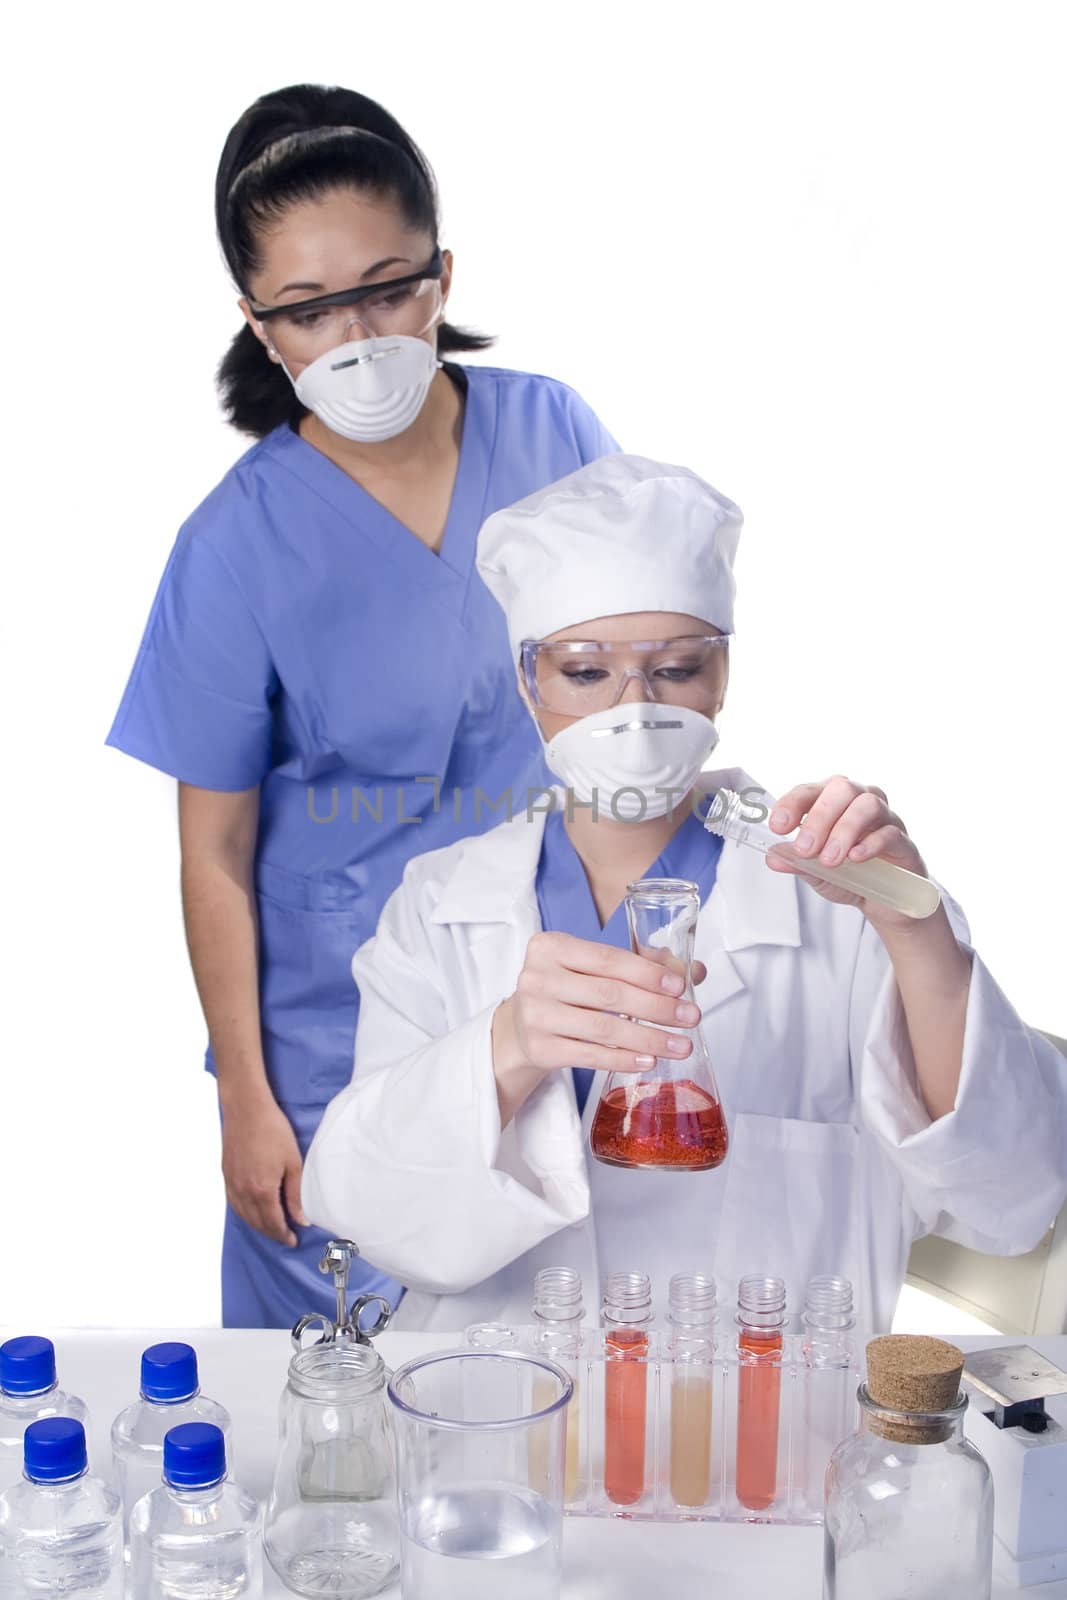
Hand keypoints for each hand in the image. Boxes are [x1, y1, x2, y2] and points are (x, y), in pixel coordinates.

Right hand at [221, 1093, 308, 1246]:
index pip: (273, 1223)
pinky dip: (244, 1213)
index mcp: (262, 1190)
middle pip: (257, 1223)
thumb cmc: (273, 1131)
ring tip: (271, 1227)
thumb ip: (295, 1194)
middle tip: (285, 1236)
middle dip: (271, 1233)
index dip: (283, 1235)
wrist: (246, 1108)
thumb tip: (301, 1219)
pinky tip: (251, 1212)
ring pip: (243, 1215)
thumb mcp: (293, 1162)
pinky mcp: (226, 1175)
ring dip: (257, 1225)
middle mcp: (243, 1192)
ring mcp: (232, 1184)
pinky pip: (234, 1204)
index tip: (292, 1241)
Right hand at [495, 930, 707, 1081]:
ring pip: (604, 1028)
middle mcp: (537, 977)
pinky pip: (590, 1056)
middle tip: (691, 1017)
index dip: (647, 973)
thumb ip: (639, 965)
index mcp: (550, 946)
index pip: (608, 958)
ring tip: (681, 1046)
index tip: (680, 986)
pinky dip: (623, 1059)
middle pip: (609, 994)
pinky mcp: (539, 1048)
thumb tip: (694, 971)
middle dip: (658, 1008)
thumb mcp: (590, 968)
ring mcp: (536, 1015)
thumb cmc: (565, 990)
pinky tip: (648, 1061)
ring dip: (649, 1039)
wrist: (519, 1028)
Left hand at [764, 775, 927, 929]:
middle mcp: (860, 803)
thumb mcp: (817, 874)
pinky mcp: (904, 843)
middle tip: (805, 849)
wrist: (885, 904)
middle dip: (819, 817)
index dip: (793, 803)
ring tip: (830, 860)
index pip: (811, 790)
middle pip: (842, 789)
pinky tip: (855, 858)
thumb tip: (773, 858)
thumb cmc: (851, 878)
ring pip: (868, 805)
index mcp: (833, 804)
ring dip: (844, 830)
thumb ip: (797, 863)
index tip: (778, 826)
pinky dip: (870, 844)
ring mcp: (886, 820)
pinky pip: (891, 833)